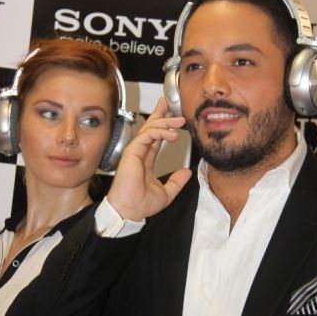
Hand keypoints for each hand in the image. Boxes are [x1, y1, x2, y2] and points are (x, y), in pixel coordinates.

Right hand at [106, 98, 191, 220]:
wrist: (129, 211)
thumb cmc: (140, 204)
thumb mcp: (167, 193)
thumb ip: (176, 182)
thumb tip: (187, 173)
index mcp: (146, 160)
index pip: (155, 137)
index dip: (163, 125)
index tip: (172, 115)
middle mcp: (140, 153)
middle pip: (150, 127)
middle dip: (161, 114)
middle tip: (171, 104)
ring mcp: (135, 151)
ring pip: (150, 129)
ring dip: (166, 122)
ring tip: (180, 121)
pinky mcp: (132, 152)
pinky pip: (147, 136)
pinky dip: (160, 132)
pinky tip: (172, 134)